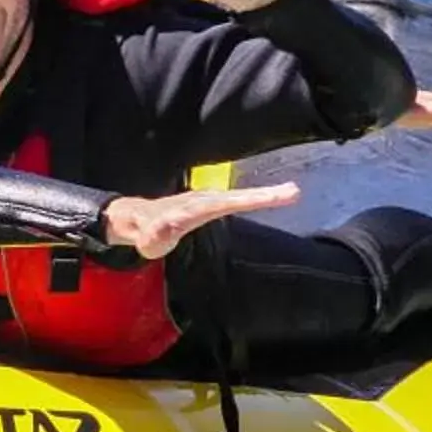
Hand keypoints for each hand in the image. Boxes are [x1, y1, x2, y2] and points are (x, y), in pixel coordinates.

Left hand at [100, 180, 298, 261]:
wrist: (138, 219)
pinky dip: (258, 196)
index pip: (223, 204)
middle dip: (264, 194)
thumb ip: (156, 235)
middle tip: (293, 191)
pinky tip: (276, 196)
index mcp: (192, 209)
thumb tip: (163, 229)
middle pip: (237, 197)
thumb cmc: (146, 234)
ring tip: (292, 192)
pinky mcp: (212, 203)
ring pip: (240, 195)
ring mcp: (208, 199)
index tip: (266, 198)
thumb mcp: (149, 239)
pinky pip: (238, 199)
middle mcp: (203, 199)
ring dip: (266, 194)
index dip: (244, 200)